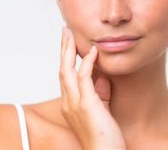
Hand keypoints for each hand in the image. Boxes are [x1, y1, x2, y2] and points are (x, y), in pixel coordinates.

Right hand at [59, 26, 125, 149]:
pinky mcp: (86, 105)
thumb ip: (100, 94)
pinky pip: (84, 78)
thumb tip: (102, 77)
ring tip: (70, 33)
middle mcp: (68, 102)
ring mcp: (75, 103)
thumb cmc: (105, 138)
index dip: (65, 58)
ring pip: (67, 70)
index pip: (65, 75)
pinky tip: (92, 51)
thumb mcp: (102, 111)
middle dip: (63, 48)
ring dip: (68, 50)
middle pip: (61, 69)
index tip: (68, 43)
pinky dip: (87, 62)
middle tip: (64, 30)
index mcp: (70, 104)